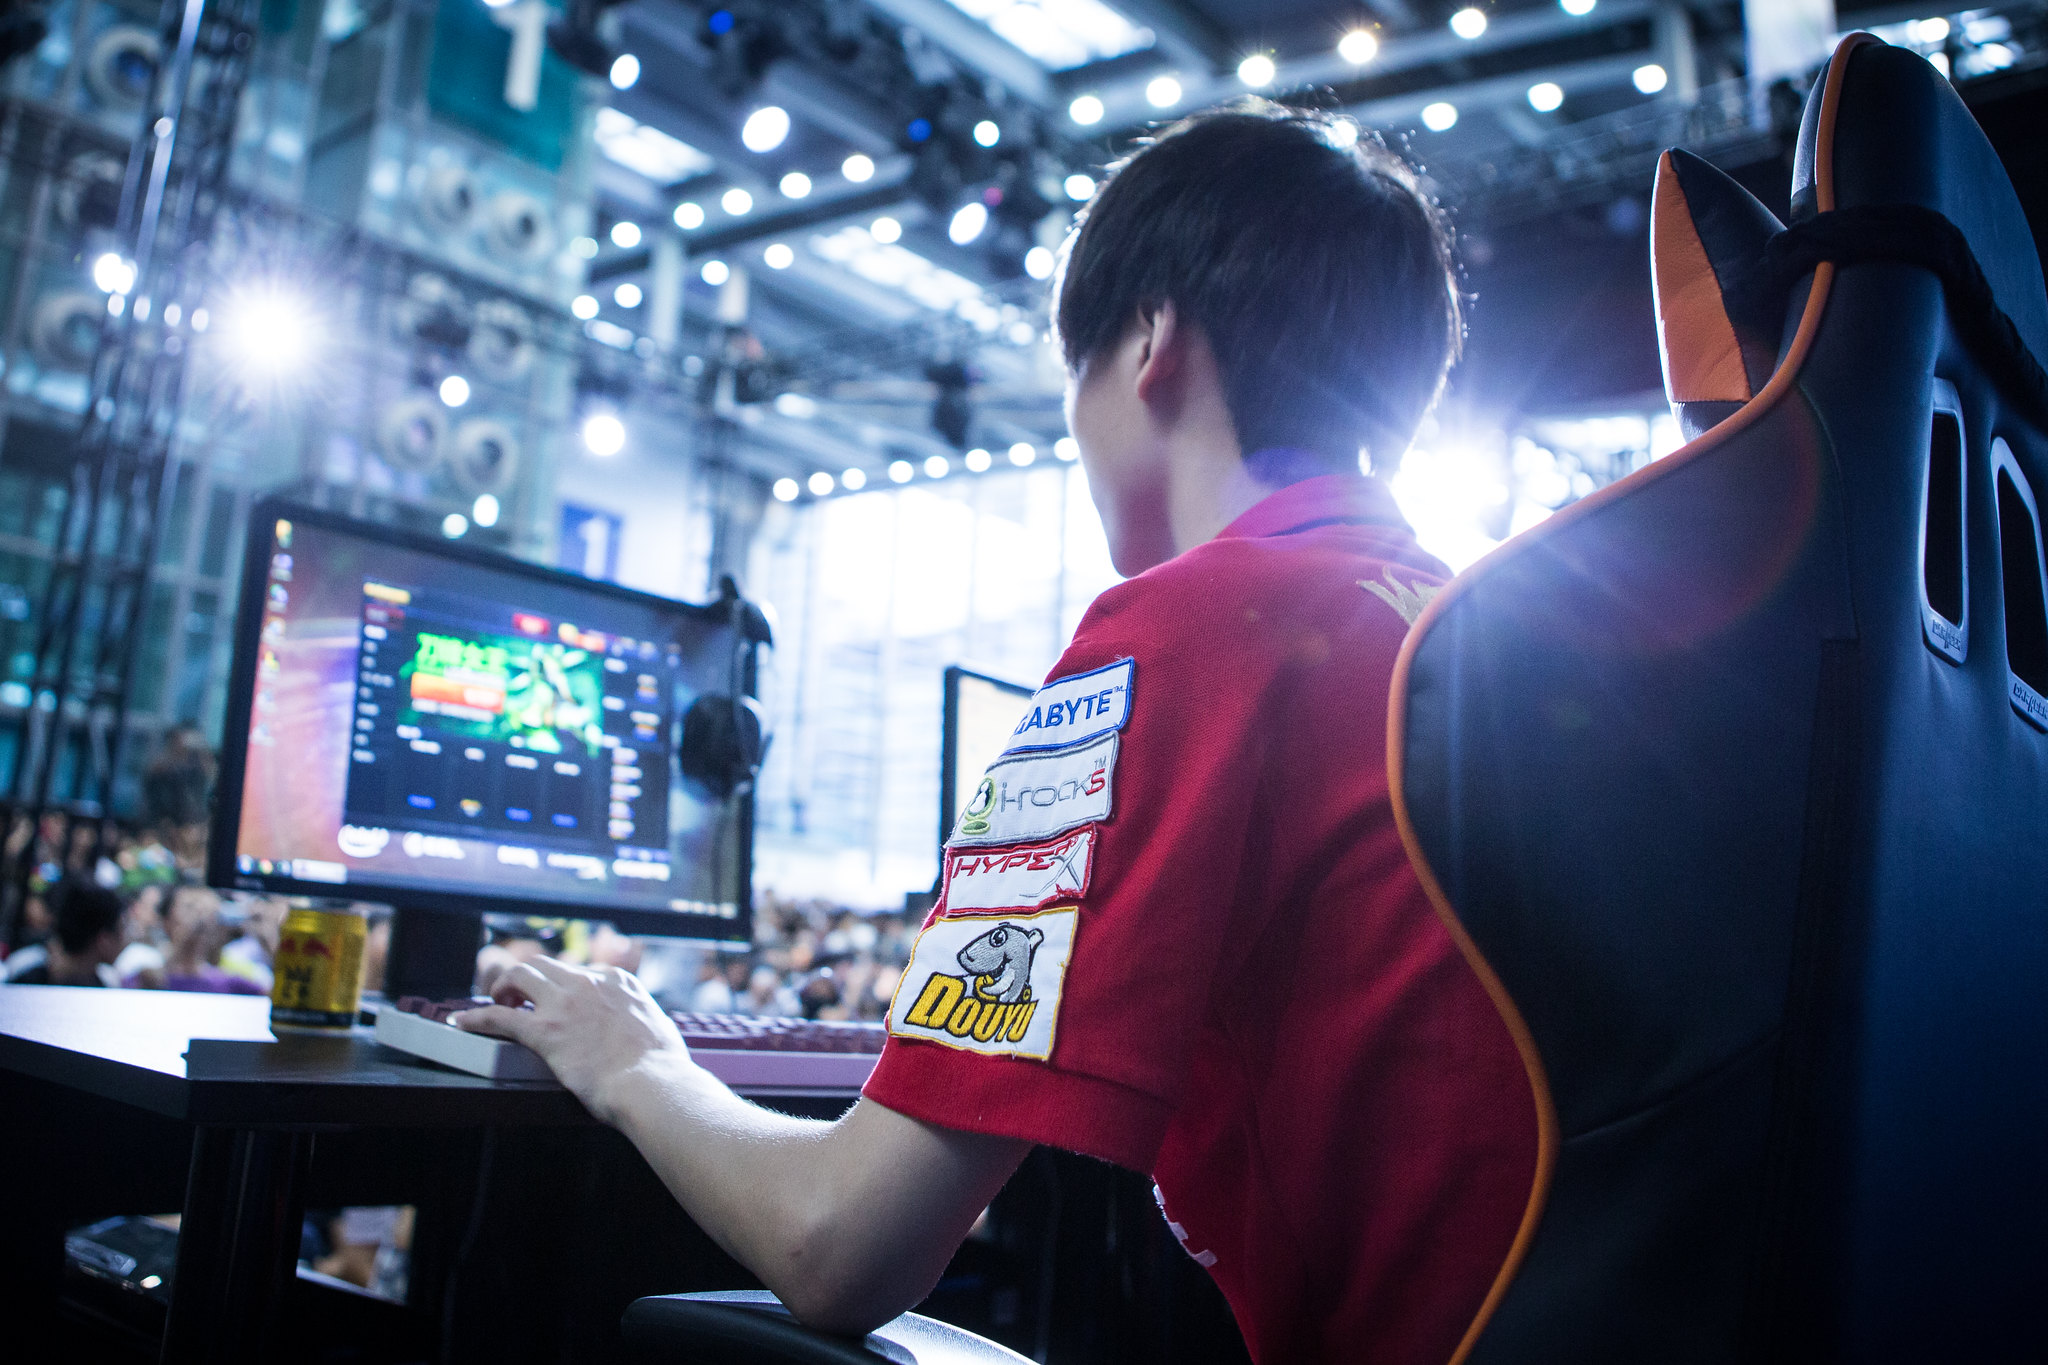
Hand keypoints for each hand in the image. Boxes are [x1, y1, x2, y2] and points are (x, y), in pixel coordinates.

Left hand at [451, 957, 689, 1123]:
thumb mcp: (659, 1027)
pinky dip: (475, 1017)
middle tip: (517, 996)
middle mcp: (588, 984)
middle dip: (526, 977)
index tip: (555, 999)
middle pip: (544, 965)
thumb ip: (643, 1019)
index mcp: (619, 982)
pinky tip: (461, 1022)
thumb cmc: (662, 1068)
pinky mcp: (544, 1030)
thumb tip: (648, 1029)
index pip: (581, 973)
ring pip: (519, 976)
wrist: (652, 1084)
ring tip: (496, 1002)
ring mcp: (564, 1004)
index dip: (563, 986)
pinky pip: (498, 1017)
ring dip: (503, 986)